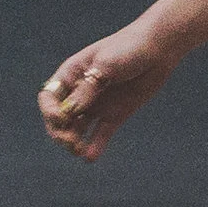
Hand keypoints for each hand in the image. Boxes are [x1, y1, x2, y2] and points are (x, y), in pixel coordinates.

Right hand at [37, 22, 175, 162]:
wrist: (158, 49)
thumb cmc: (129, 48)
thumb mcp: (105, 64)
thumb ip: (88, 88)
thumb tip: (70, 112)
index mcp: (71, 74)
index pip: (49, 97)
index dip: (50, 111)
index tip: (63, 118)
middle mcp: (80, 92)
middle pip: (59, 118)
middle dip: (60, 132)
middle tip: (71, 142)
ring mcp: (96, 105)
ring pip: (77, 129)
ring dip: (74, 142)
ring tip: (80, 151)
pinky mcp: (114, 115)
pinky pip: (100, 134)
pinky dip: (94, 147)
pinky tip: (90, 157)